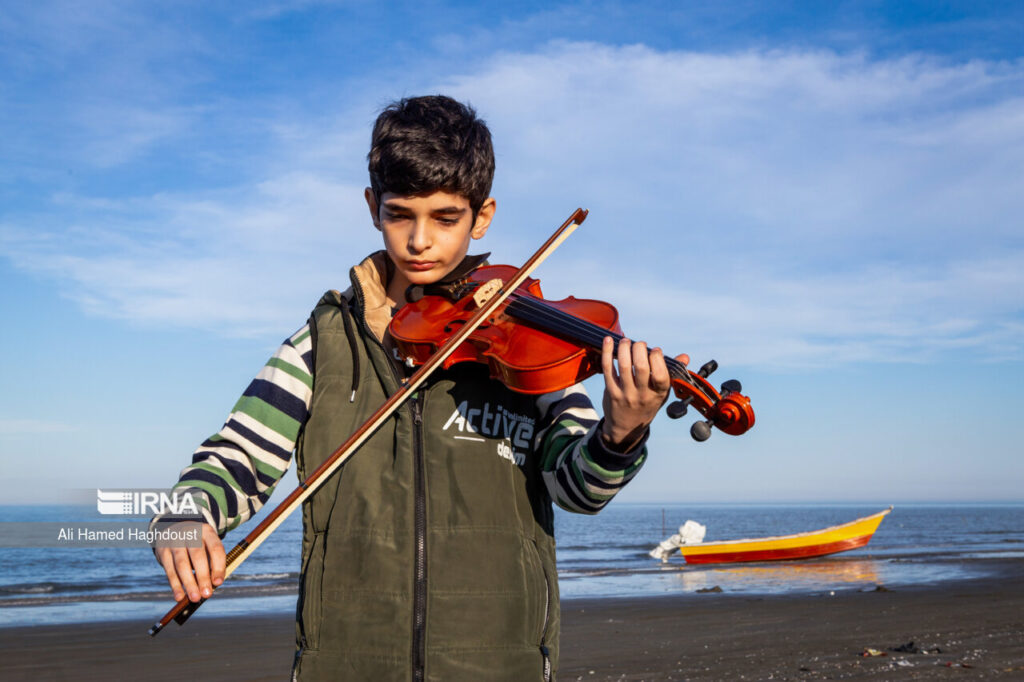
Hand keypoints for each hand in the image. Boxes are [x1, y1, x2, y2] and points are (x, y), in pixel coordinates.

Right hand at [155, 522, 224, 602]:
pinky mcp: (163, 551)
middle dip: (203, 577)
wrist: (175, 530)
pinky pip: (169, 570)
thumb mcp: (207, 545)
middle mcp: (190, 534)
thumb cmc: (198, 544)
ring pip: (182, 564)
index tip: (218, 583)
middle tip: (207, 594)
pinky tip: (180, 597)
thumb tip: (214, 585)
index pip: (215, 548)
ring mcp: (175, 542)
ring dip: (189, 583)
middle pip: (197, 555)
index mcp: (207, 531)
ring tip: (195, 598)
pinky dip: (175, 585)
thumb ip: (212, 562)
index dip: (218, 566)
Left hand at [599, 336, 674, 450]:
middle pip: (641, 367)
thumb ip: (672, 374)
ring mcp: (626, 394)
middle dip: (640, 348)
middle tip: (639, 344)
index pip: (660, 374)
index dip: (657, 358)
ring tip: (626, 341)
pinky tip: (609, 341)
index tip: (655, 351)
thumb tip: (685, 357)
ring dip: (624, 348)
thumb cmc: (647, 404)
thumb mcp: (663, 393)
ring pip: (624, 365)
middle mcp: (643, 394)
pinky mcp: (611, 391)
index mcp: (659, 393)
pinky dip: (607, 352)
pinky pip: (608, 369)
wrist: (626, 427)